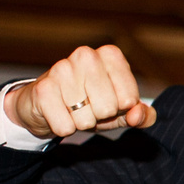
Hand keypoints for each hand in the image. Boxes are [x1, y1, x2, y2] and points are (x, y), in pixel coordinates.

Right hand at [13, 45, 153, 139]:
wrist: (45, 104)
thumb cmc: (88, 103)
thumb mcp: (119, 110)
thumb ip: (140, 114)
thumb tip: (138, 115)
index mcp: (110, 55)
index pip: (129, 99)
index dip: (120, 109)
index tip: (108, 101)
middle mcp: (86, 55)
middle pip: (108, 109)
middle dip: (99, 116)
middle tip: (87, 107)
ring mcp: (62, 69)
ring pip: (86, 120)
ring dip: (80, 123)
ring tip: (72, 109)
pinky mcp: (43, 89)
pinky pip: (65, 127)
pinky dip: (63, 128)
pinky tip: (57, 112)